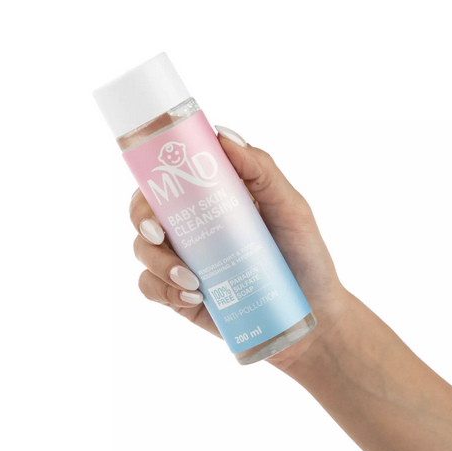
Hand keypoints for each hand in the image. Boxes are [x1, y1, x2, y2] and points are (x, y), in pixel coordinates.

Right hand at [130, 126, 345, 368]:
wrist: (308, 315)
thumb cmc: (304, 256)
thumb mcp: (291, 208)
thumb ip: (262, 171)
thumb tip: (222, 135)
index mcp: (214, 200)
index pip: (171, 177)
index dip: (153, 174)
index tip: (157, 182)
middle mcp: (194, 227)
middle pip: (146, 212)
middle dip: (143, 220)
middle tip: (161, 235)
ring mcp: (185, 261)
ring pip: (143, 251)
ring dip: (157, 262)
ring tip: (193, 281)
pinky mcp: (181, 294)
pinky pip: (151, 288)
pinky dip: (163, 290)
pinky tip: (193, 296)